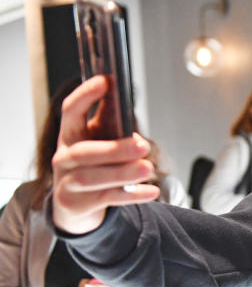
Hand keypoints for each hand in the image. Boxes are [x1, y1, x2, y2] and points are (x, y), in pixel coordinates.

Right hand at [52, 76, 159, 233]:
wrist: (74, 205)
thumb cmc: (93, 165)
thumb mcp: (99, 141)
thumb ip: (113, 125)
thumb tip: (127, 109)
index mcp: (70, 136)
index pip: (70, 111)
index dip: (85, 95)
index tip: (105, 81)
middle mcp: (64, 158)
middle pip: (84, 153)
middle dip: (114, 149)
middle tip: (144, 146)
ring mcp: (67, 183)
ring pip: (93, 178)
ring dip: (123, 173)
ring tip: (147, 169)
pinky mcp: (79, 204)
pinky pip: (107, 199)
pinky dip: (132, 195)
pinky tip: (151, 191)